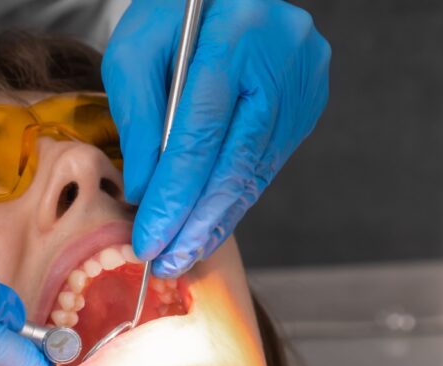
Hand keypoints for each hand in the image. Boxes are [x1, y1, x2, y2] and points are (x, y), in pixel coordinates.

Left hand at [103, 0, 329, 276]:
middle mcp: (282, 60)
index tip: (148, 240)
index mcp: (235, 36)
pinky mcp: (308, 103)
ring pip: (255, 170)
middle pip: (236, 162)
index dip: (175, 197)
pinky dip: (234, 197)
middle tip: (166, 263)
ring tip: (182, 254)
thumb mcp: (135, 51)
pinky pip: (266, 163)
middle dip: (196, 222)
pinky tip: (208, 224)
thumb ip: (139, 119)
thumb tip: (146, 192)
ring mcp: (302, 84)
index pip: (202, 135)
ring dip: (217, 219)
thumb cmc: (173, 13)